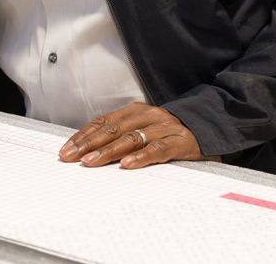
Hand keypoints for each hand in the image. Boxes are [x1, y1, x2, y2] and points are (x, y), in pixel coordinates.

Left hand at [57, 103, 222, 169]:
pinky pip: (157, 149)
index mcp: (135, 111)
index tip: (66, 150)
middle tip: (70, 158)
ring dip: (108, 151)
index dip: (83, 136)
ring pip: (131, 138)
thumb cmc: (170, 133)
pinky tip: (127, 165)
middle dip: (88, 144)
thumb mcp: (144, 129)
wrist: (210, 127)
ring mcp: (164, 127)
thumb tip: (88, 151)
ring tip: (91, 162)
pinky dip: (141, 157)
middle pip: (112, 129)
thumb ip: (122, 136)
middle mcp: (147, 115)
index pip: (103, 122)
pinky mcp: (180, 141)